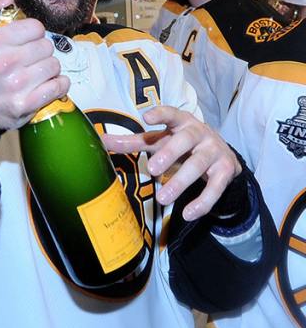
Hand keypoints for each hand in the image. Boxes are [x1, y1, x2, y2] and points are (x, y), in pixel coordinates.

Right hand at [0, 0, 68, 129]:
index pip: (35, 27)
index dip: (33, 33)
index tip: (26, 41)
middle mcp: (6, 62)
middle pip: (47, 46)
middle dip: (40, 51)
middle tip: (30, 58)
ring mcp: (18, 84)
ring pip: (54, 65)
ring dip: (49, 68)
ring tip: (36, 72)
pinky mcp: (27, 103)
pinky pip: (59, 86)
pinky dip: (58, 84)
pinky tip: (48, 84)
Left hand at [101, 106, 240, 220]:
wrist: (221, 154)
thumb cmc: (181, 144)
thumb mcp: (159, 140)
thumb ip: (133, 141)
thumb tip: (102, 139)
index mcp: (181, 122)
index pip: (171, 113)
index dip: (161, 114)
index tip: (146, 117)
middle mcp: (200, 133)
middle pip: (185, 140)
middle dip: (170, 153)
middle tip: (153, 168)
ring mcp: (214, 151)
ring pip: (199, 165)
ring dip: (181, 182)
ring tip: (163, 199)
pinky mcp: (226, 171)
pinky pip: (215, 188)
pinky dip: (202, 202)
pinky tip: (188, 214)